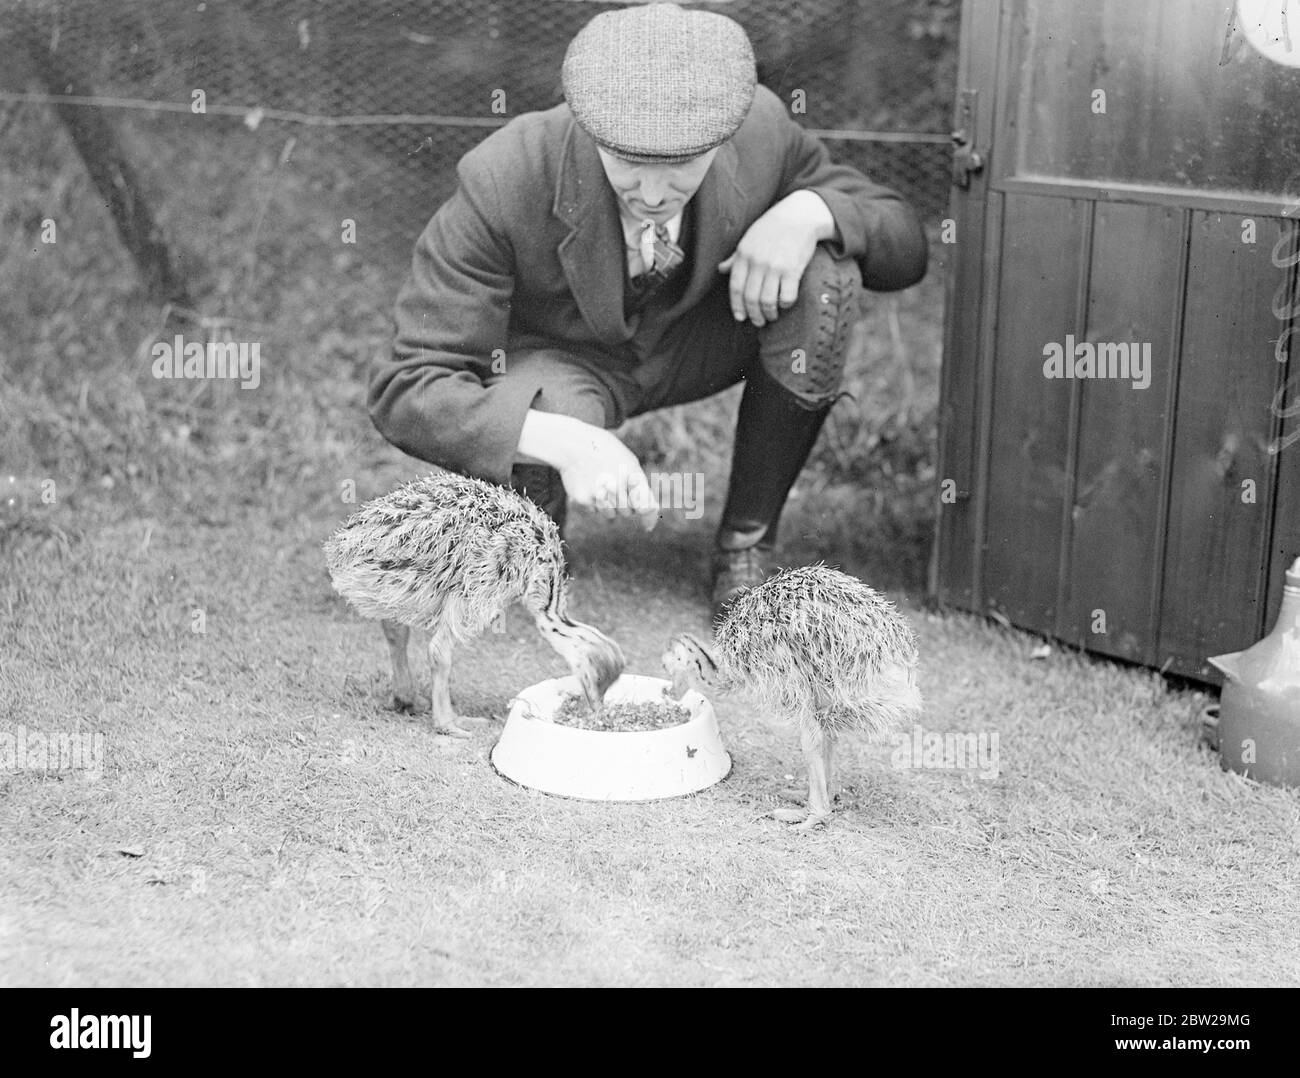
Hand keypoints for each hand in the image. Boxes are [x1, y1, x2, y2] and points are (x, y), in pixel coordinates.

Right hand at [555, 425, 658, 531]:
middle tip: (614, 486)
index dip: (647, 516)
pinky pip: (594, 511)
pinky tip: (588, 484)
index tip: (646, 524)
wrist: (574, 444)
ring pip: (610, 515)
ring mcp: (598, 494)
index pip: (644, 507)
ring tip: (601, 484)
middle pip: (627, 513)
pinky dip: (592, 502)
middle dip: (624, 505)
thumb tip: (651, 516)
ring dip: (609, 506)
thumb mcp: (629, 463)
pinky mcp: (583, 500)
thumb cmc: (607, 454)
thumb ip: (641, 488)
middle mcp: (616, 486)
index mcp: (632, 475)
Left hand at [718, 190, 836, 327]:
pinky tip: (785, 303)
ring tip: (771, 316)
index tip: (740, 317)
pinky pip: (787, 296)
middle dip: (754, 315)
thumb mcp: (749, 239)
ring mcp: (775, 266)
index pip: (735, 288)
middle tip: (759, 322)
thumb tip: (721, 269)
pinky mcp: (793, 269)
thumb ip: (736, 258)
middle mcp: (757, 262)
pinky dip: (785, 304)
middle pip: (750, 298)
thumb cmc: (772, 227)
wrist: (799, 215)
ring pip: (767, 301)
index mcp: (744, 255)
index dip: (737, 306)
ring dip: (769, 314)